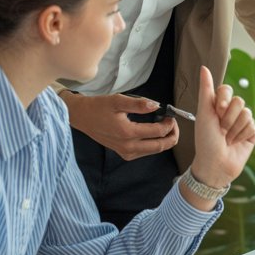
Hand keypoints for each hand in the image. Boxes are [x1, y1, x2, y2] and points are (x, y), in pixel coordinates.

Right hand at [63, 92, 178, 160]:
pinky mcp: (124, 154)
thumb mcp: (118, 100)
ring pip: (155, 151)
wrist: (82, 117)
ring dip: (164, 140)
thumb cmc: (99, 107)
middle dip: (172, 135)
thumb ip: (139, 104)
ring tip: (165, 125)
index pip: (158, 132)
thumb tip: (157, 105)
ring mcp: (126, 153)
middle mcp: (128, 147)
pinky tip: (153, 132)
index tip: (170, 114)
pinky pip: (146, 152)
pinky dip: (154, 144)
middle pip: (160, 146)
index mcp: (128, 133)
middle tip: (172, 122)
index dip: (169, 124)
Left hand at [187, 67, 254, 200]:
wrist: (215, 164)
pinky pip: (253, 126)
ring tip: (227, 139)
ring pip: (247, 113)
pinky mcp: (252, 133)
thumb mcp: (204, 113)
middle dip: (228, 117)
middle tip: (221, 130)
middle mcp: (230, 112)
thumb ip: (206, 90)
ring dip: (235, 128)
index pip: (227, 89)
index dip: (223, 100)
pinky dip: (243, 135)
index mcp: (218, 105)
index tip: (217, 112)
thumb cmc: (205, 140)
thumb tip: (204, 67)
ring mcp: (242, 122)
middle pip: (239, 101)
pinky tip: (236, 143)